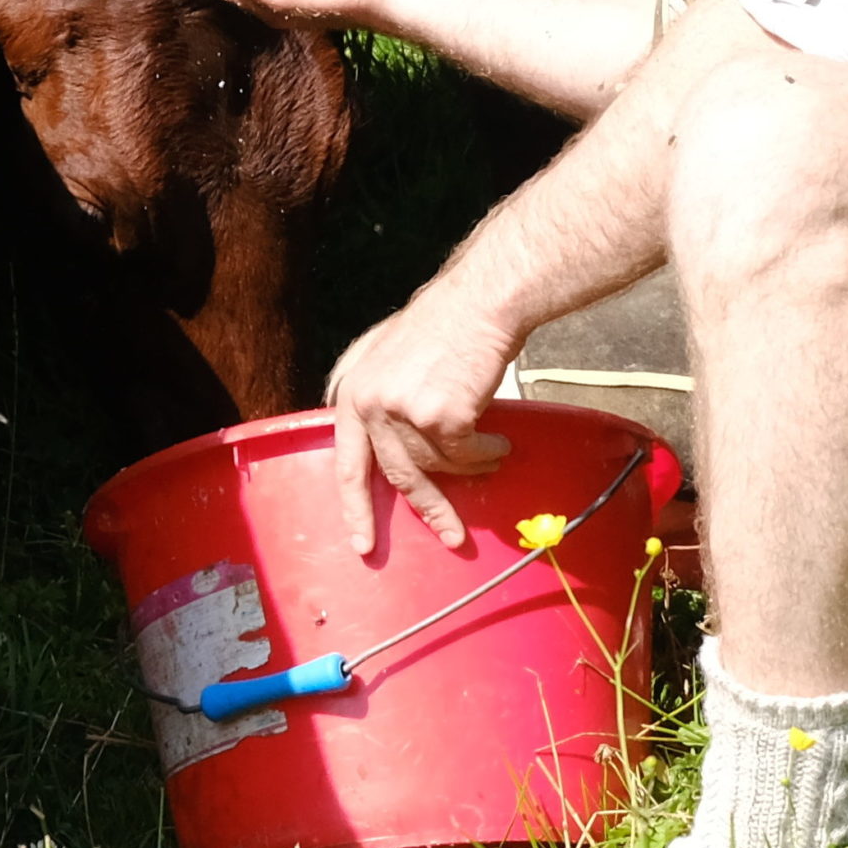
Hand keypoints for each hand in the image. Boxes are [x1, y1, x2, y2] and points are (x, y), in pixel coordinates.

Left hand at [326, 282, 513, 554]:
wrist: (479, 304)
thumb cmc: (441, 324)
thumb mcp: (383, 353)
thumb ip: (370, 391)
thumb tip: (367, 434)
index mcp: (353, 393)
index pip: (348, 465)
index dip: (356, 508)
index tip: (363, 543)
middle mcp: (371, 406)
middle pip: (397, 476)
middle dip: (430, 511)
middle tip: (452, 538)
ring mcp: (404, 413)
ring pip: (440, 466)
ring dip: (471, 466)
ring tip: (492, 450)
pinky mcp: (441, 418)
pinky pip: (468, 456)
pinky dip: (488, 452)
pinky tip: (499, 439)